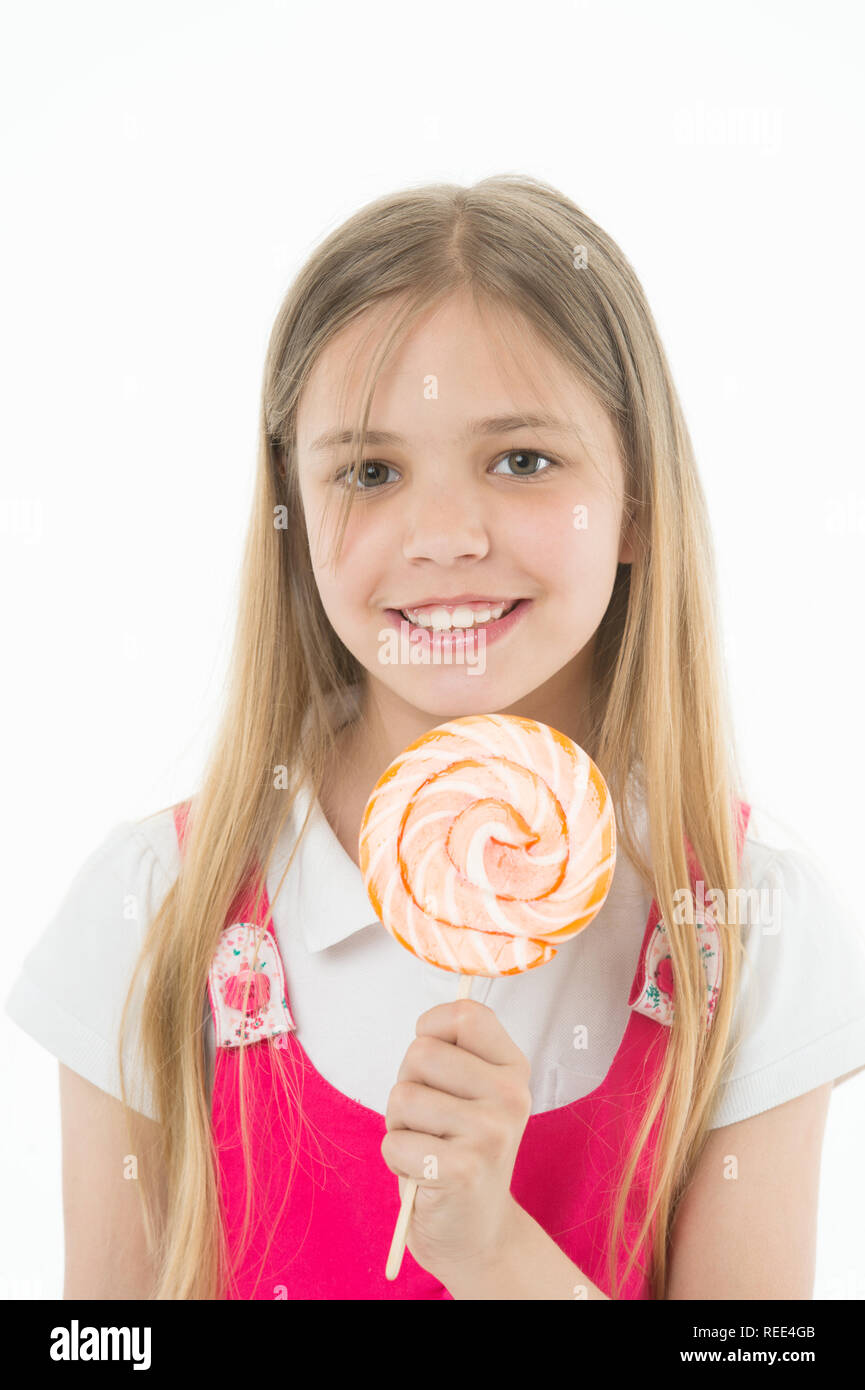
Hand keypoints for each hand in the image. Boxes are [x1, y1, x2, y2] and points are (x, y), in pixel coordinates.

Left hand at [380, 998, 532, 1278]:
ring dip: (399, 1126)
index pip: (463, 1014)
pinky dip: (397, 1161)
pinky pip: (395, 1143)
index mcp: (513, 1068)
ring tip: (427, 1148)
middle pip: (420, 1052)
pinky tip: (425, 1175)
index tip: (433, 1066)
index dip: (430, 1030)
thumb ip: (453, 1052)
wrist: (478, 1232)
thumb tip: (424, 1027)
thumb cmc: (458, 1150)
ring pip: (403, 1096)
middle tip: (429, 1122)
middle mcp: (511, 1095)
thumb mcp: (470, 1092)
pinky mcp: (465, 1170)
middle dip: (408, 1086)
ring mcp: (491, 1132)